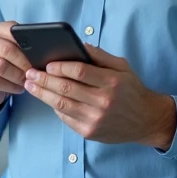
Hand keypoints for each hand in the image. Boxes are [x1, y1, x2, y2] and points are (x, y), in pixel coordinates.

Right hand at [0, 21, 31, 112]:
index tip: (38, 53)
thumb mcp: (12, 52)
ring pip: (0, 67)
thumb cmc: (4, 64)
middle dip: (24, 63)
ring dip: (17, 76)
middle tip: (34, 72)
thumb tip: (44, 52)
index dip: (26, 42)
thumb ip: (24, 47)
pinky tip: (18, 88)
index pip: (11, 30)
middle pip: (6, 50)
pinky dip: (10, 86)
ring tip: (27, 81)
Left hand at [23, 44, 176, 148]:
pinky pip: (65, 118)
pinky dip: (53, 107)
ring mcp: (95, 119)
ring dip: (42, 93)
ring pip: (61, 105)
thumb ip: (100, 55)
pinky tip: (46, 98)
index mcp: (112, 82)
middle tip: (30, 73)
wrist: (146, 121)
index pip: (79, 72)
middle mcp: (103, 102)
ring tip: (30, 85)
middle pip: (66, 89)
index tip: (47, 64)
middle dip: (44, 80)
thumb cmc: (131, 90)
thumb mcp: (122, 67)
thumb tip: (77, 44)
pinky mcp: (89, 132)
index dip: (60, 67)